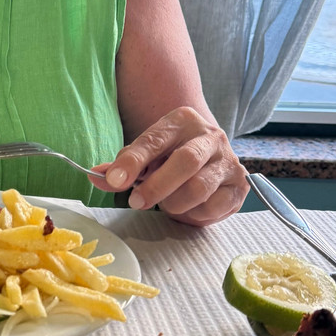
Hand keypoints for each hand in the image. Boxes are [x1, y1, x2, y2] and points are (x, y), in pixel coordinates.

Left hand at [90, 106, 247, 225]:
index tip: (114, 179)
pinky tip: (188, 208)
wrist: (210, 157)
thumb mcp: (146, 156)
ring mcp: (228, 160)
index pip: (154, 140)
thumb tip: (96, 176)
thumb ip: (123, 166)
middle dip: (156, 187)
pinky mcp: (239, 185)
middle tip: (136, 202)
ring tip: (166, 204)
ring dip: (175, 203)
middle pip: (184, 162)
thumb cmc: (171, 156)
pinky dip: (195, 214)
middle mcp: (210, 136)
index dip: (132, 161)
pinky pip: (214, 206)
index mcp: (182, 121)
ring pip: (199, 187)